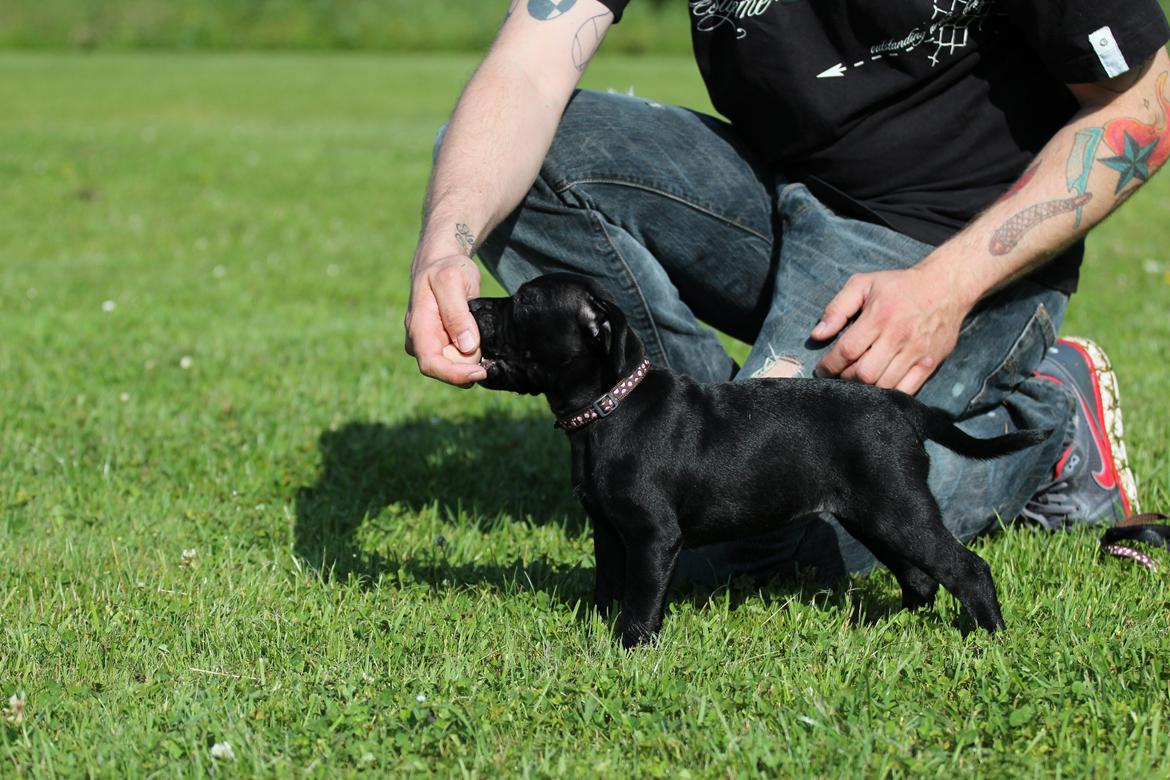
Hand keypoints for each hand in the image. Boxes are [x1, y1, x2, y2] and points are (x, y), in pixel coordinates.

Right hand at [404, 254, 487, 386]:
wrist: (441, 263)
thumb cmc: (446, 268)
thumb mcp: (452, 281)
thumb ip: (458, 313)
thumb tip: (467, 346)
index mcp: (418, 328)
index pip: (431, 364)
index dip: (455, 374)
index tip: (480, 371)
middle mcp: (419, 342)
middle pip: (447, 368)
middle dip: (469, 360)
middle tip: (483, 332)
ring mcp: (430, 345)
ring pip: (455, 366)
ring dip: (472, 355)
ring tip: (477, 326)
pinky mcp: (441, 346)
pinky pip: (460, 360)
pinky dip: (473, 353)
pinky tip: (478, 336)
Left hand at [811, 267, 971, 394]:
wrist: (947, 286)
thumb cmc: (900, 286)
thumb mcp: (863, 284)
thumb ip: (837, 308)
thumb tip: (817, 335)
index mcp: (879, 317)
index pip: (847, 350)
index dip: (830, 365)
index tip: (822, 369)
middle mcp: (898, 337)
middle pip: (864, 373)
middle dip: (845, 378)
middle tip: (839, 376)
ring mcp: (916, 352)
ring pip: (884, 385)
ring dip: (865, 389)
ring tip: (857, 381)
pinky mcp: (930, 363)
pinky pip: (907, 390)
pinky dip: (889, 394)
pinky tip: (879, 388)